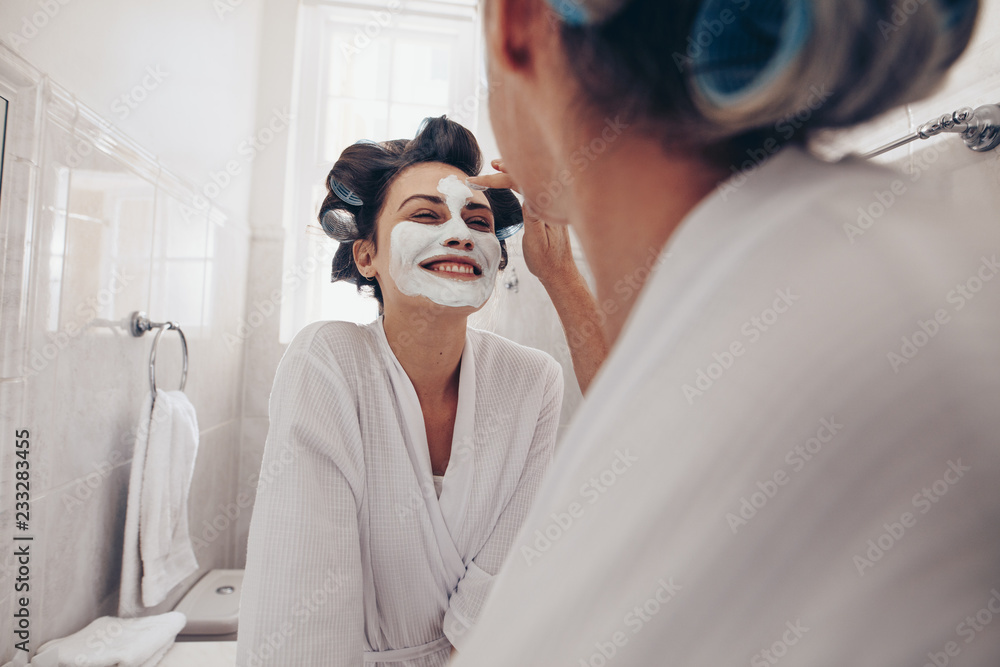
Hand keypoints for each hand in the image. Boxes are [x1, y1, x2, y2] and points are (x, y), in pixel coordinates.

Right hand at [468, 160, 577, 287]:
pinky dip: (521, 181)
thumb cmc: (547, 261)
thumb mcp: (536, 242)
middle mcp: (553, 201)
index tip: (479, 181)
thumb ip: (533, 218)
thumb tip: (528, 194)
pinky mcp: (549, 208)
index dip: (499, 179)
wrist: (560, 273)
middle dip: (508, 169)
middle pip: (529, 176)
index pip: (522, 183)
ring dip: (514, 172)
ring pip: (532, 180)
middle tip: (490, 166)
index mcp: (548, 207)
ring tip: (497, 166)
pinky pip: (534, 188)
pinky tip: (513, 179)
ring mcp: (553, 204)